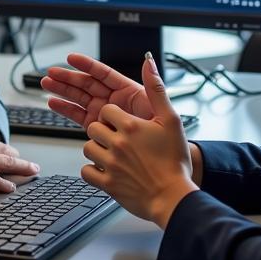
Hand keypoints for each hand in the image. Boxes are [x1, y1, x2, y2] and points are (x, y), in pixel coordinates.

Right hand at [41, 52, 154, 130]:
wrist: (161, 166)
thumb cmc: (164, 137)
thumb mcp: (162, 109)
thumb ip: (154, 84)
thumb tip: (148, 60)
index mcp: (127, 91)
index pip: (103, 74)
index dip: (87, 65)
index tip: (71, 58)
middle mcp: (113, 101)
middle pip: (86, 84)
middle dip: (68, 78)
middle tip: (51, 73)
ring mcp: (103, 114)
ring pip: (79, 98)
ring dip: (62, 91)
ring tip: (46, 84)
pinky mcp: (97, 128)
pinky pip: (78, 115)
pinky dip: (65, 109)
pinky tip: (53, 103)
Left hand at [80, 54, 197, 228]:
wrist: (174, 197)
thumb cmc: (175, 161)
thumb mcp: (171, 119)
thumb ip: (156, 89)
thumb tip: (148, 62)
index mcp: (130, 125)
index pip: (106, 110)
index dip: (113, 116)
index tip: (122, 123)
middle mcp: (117, 143)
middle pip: (93, 127)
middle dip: (103, 131)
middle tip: (119, 140)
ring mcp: (110, 164)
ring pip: (87, 147)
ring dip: (96, 149)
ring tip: (113, 154)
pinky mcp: (106, 184)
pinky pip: (86, 171)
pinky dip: (93, 170)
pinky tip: (106, 169)